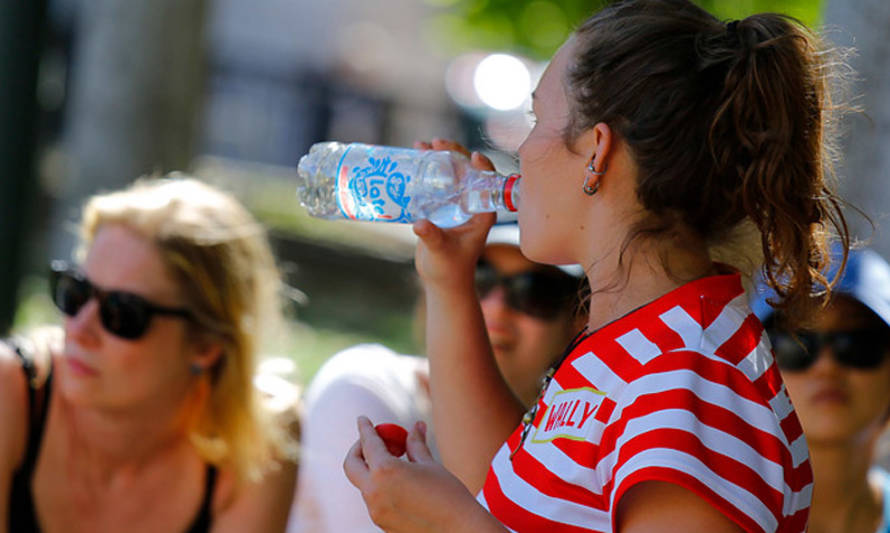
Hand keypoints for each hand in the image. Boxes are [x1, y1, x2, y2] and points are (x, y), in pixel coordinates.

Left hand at [344, 416, 499, 532]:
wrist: (459, 531)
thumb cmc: (448, 495)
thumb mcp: (430, 465)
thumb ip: (415, 444)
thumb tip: (416, 426)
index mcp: (385, 471)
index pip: (368, 443)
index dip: (365, 428)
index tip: (363, 419)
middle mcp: (374, 492)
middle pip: (352, 465)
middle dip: (358, 450)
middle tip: (373, 442)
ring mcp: (375, 510)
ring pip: (365, 483)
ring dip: (373, 470)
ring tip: (399, 464)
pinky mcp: (381, 523)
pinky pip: (375, 500)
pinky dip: (381, 487)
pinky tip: (402, 486)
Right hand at [412, 139, 496, 293]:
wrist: (442, 280)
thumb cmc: (450, 268)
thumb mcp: (441, 250)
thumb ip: (433, 237)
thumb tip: (419, 225)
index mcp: (482, 212)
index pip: (487, 181)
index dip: (482, 166)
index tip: (472, 155)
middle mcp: (471, 204)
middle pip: (465, 170)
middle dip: (452, 153)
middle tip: (434, 143)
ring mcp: (455, 204)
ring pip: (448, 173)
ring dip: (435, 158)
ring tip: (418, 145)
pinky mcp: (439, 207)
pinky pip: (434, 183)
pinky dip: (423, 171)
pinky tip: (410, 160)